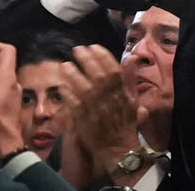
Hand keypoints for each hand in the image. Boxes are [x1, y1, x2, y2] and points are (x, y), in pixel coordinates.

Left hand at [60, 45, 146, 182]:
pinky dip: (68, 94)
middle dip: (86, 60)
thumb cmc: (125, 122)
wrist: (118, 148)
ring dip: (73, 75)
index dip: (103, 56)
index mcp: (122, 93)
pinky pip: (74, 105)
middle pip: (97, 75)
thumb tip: (130, 57)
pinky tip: (61, 85)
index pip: (113, 70)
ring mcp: (96, 110)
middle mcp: (109, 99)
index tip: (94, 46)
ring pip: (83, 88)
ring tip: (65, 65)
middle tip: (77, 49)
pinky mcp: (83, 120)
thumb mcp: (133, 99)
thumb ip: (130, 78)